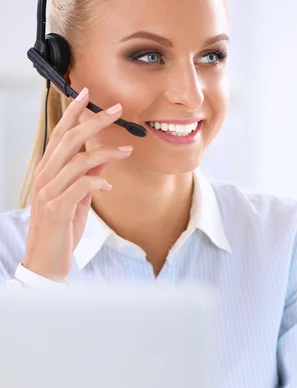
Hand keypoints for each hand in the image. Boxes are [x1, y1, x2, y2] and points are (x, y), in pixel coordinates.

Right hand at [23, 88, 133, 280]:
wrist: (46, 261)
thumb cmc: (60, 230)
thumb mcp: (78, 200)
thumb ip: (88, 178)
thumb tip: (104, 159)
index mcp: (49, 172)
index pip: (60, 134)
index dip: (73, 113)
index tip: (88, 94)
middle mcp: (46, 177)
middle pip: (70, 140)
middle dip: (94, 121)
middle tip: (117, 109)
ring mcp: (49, 192)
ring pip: (77, 160)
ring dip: (105, 152)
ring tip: (127, 149)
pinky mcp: (57, 209)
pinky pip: (80, 186)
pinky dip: (97, 182)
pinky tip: (108, 186)